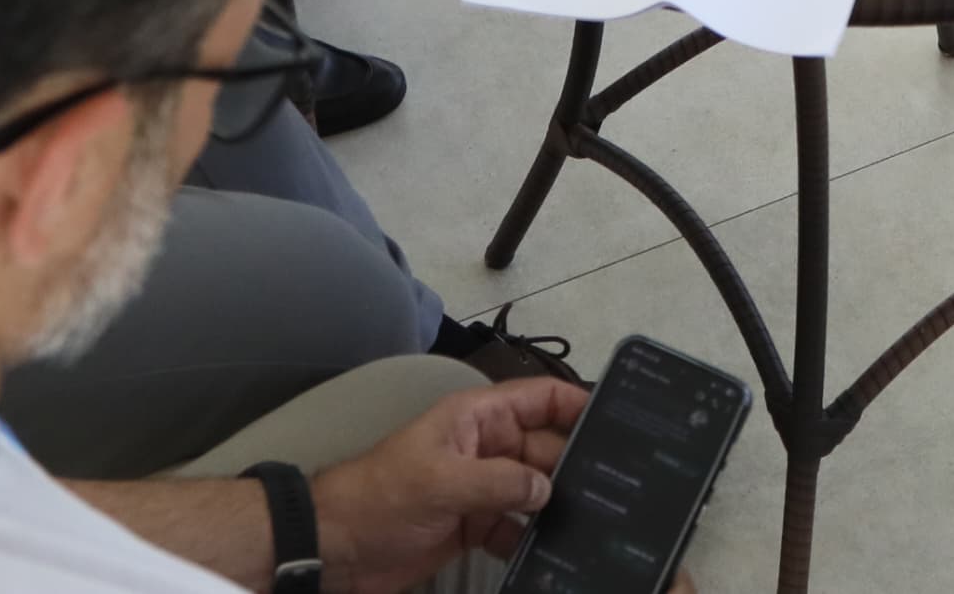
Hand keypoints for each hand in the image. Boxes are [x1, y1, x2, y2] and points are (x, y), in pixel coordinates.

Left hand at [315, 378, 588, 588]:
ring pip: (534, 492)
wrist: (336, 547)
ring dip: (557, 507)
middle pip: (544, 450)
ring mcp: (480, 490)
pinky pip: (515, 529)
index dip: (576, 403)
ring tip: (594, 524)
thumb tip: (548, 489)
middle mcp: (485, 449)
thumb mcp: (441, 482)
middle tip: (615, 489)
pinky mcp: (473, 527)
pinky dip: (531, 540)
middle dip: (574, 465)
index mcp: (476, 420)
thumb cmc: (380, 497)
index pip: (538, 399)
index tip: (616, 418)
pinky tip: (552, 554)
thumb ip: (499, 482)